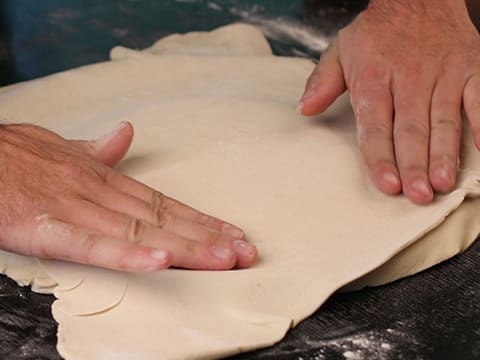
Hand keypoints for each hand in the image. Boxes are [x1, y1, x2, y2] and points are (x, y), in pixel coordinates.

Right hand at [0, 122, 256, 270]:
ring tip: (222, 259)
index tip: (232, 232)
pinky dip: (127, 255)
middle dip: (207, 237)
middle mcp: (100, 192)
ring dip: (184, 246)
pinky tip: (159, 263)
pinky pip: (92, 245)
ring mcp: (76, 208)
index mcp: (105, 179)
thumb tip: (125, 134)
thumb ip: (98, 149)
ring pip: (140, 232)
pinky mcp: (47, 227)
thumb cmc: (13, 156)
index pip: (164, 203)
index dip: (200, 219)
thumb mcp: (62, 148)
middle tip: (245, 252)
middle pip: (164, 219)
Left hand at [299, 0, 479, 203]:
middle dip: (413, 164)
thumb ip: (322, 81)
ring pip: (444, 120)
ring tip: (441, 183)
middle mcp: (410, 78)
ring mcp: (444, 74)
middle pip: (411, 129)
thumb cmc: (376, 31)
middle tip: (415, 195)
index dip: (380, 156)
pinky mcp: (471, 68)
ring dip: (444, 153)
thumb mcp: (340, 49)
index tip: (386, 183)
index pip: (376, 125)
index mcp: (375, 77)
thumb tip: (304, 110)